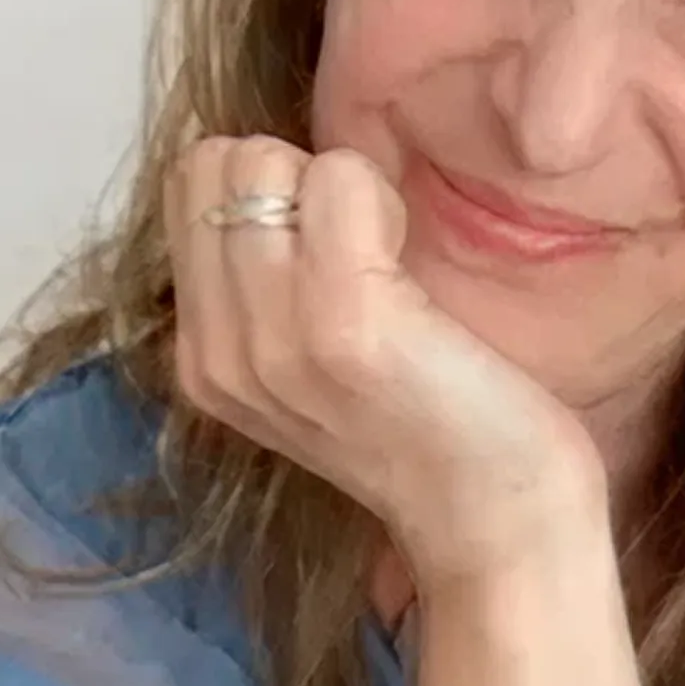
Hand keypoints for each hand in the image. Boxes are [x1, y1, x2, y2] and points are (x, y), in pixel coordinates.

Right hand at [164, 136, 609, 593]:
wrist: (496, 523)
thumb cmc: (434, 426)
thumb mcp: (315, 368)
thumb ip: (272, 291)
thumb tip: (274, 178)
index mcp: (205, 357)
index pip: (189, 190)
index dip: (271, 190)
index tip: (336, 251)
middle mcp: (219, 350)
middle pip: (212, 164)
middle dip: (294, 176)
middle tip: (363, 249)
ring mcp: (274, 338)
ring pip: (259, 162)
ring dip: (342, 187)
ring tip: (389, 261)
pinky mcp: (344, 321)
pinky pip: (337, 179)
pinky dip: (380, 198)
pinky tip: (413, 272)